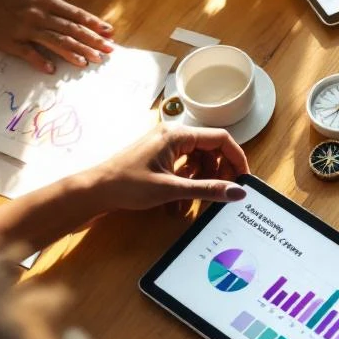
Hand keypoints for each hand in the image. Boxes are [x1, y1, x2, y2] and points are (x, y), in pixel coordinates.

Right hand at [0, 0, 113, 72]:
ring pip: (55, 42)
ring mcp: (26, 29)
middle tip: (108, 51)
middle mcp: (39, 15)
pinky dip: (41, 61)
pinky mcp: (12, 42)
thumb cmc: (13, 0)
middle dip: (92, 41)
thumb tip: (83, 24)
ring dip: (74, 53)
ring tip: (89, 61)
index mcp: (47, 2)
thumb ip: (59, 11)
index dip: (94, 25)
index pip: (76, 15)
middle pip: (71, 30)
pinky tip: (53, 69)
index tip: (110, 33)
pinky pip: (29, 53)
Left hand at [90, 125, 249, 210]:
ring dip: (202, 183)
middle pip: (211, 151)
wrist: (94, 191)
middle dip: (219, 174)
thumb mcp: (171, 189)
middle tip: (223, 193)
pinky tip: (180, 204)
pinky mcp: (159, 158)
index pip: (221, 139)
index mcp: (178, 135)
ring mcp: (166, 146)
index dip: (236, 158)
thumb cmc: (127, 185)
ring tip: (197, 204)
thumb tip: (237, 192)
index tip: (243, 179)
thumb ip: (208, 189)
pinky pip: (184, 168)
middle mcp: (173, 136)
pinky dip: (188, 185)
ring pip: (198, 162)